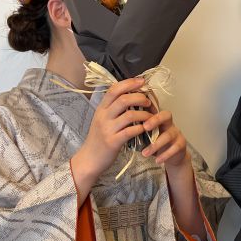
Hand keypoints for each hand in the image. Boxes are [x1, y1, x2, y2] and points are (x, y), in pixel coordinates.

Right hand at [71, 78, 152, 198]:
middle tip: (149, 101)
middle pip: (124, 100)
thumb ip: (113, 108)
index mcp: (101, 109)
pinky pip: (131, 131)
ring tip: (151, 117)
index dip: (129, 83)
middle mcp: (103, 117)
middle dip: (140, 98)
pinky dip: (141, 128)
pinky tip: (146, 129)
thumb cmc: (98, 138)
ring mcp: (107, 129)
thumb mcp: (102, 119)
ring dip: (144, 114)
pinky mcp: (113, 142)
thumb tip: (129, 94)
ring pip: (130, 115)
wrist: (89, 159)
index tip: (142, 81)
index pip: (114, 90)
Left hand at [141, 110, 188, 168]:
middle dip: (155, 120)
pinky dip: (165, 155)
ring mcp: (177, 134)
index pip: (155, 110)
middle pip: (166, 116)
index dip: (148, 112)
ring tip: (144, 153)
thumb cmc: (158, 142)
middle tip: (145, 128)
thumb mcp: (149, 135)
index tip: (138, 117)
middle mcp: (170, 124)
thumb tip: (123, 128)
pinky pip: (174, 148)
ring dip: (155, 145)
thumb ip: (140, 130)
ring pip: (168, 135)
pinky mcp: (181, 145)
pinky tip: (157, 160)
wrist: (174, 155)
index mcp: (160, 120)